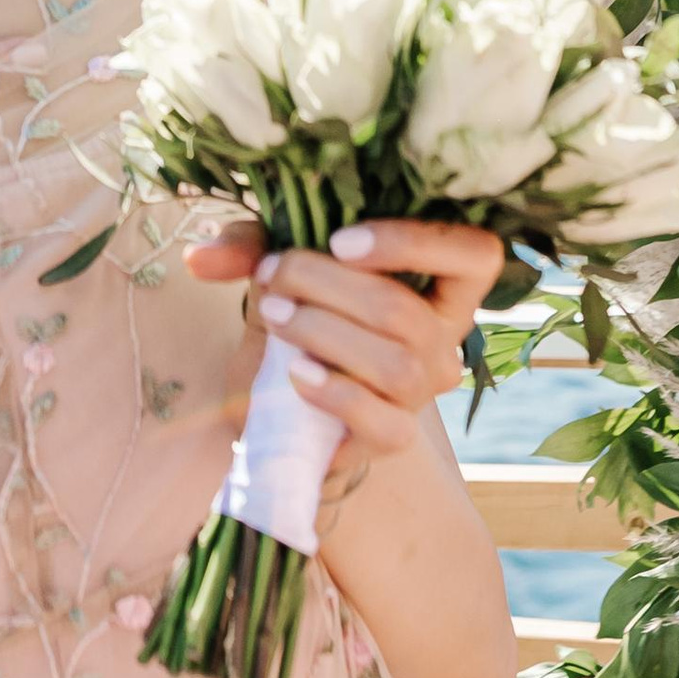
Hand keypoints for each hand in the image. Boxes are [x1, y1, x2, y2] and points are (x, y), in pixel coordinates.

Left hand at [184, 216, 505, 467]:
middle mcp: (445, 338)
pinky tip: (295, 372)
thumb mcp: (279, 271)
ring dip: (324, 333)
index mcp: (437, 283)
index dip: (417, 242)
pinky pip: (382, 421)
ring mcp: (423, 392)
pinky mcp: (394, 436)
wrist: (284, 405)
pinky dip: (335, 392)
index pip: (476, 254)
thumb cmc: (298, 320)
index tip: (339, 240)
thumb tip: (202, 257)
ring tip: (276, 317)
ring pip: (397, 363)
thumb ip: (251, 250)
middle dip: (328, 285)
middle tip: (273, 278)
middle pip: (408, 309)